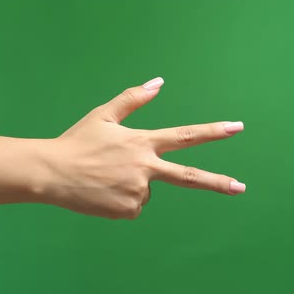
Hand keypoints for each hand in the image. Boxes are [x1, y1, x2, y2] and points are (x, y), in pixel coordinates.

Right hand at [40, 77, 245, 219]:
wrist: (52, 173)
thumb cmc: (77, 142)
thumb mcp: (103, 116)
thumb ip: (133, 98)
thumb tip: (159, 82)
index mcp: (142, 143)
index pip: (185, 136)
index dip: (213, 131)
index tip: (237, 128)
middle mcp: (145, 169)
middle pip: (188, 177)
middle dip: (217, 182)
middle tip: (241, 188)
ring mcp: (138, 192)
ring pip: (146, 190)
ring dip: (131, 184)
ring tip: (104, 178)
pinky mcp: (127, 210)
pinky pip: (132, 206)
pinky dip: (121, 200)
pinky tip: (102, 192)